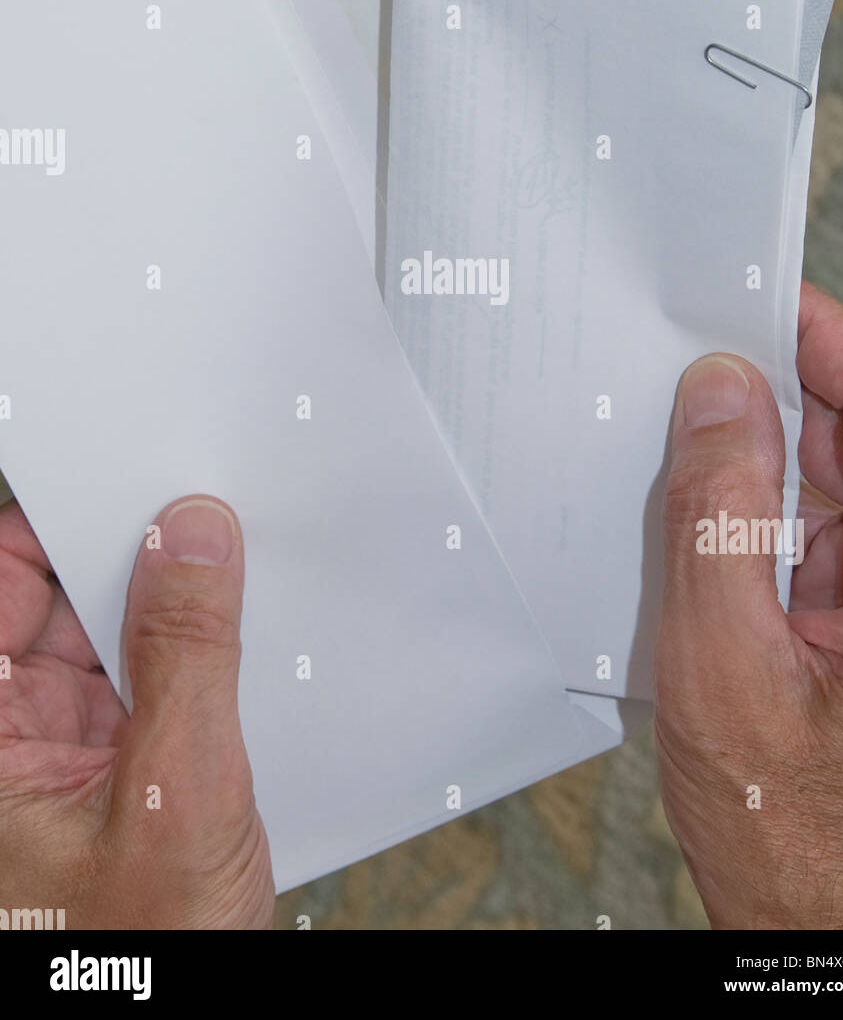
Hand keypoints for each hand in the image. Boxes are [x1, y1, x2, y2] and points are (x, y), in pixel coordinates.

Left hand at [0, 494, 273, 927]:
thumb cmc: (144, 956)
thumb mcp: (177, 792)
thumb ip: (187, 653)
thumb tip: (193, 534)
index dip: (52, 514)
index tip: (125, 463)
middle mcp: (10, 730)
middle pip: (54, 595)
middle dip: (128, 548)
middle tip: (206, 505)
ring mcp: (63, 745)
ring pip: (109, 628)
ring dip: (170, 599)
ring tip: (237, 564)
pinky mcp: (115, 762)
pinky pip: (149, 671)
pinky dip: (194, 645)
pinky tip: (241, 631)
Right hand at [656, 282, 842, 929]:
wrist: (833, 944)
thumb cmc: (807, 849)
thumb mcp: (726, 668)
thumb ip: (717, 516)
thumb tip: (719, 395)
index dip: (824, 340)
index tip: (751, 295)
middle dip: (771, 394)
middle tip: (681, 363)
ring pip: (829, 477)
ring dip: (752, 459)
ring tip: (673, 449)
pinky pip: (807, 528)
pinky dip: (748, 512)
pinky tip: (695, 511)